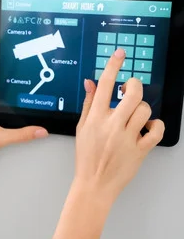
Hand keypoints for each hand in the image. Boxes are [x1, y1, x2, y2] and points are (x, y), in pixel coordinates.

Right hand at [74, 48, 164, 203]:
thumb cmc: (87, 156)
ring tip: (136, 116)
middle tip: (131, 89)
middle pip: (132, 94)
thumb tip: (91, 83)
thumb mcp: (81, 128)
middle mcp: (111, 126)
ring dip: (142, 109)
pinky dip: (156, 126)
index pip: (104, 86)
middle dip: (135, 86)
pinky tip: (148, 128)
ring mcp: (126, 138)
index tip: (120, 53)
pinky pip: (156, 130)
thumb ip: (88, 104)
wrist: (94, 184)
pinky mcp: (140, 149)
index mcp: (94, 119)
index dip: (114, 66)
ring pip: (144, 110)